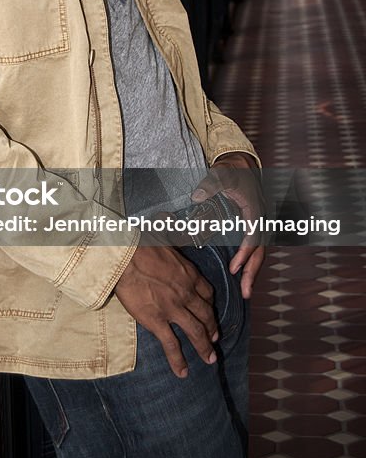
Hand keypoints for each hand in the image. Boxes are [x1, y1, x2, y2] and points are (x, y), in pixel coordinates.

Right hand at [115, 245, 216, 378]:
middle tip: (215, 338)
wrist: (125, 256)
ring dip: (204, 347)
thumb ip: (173, 249)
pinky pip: (171, 345)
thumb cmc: (141, 245)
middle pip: (206, 314)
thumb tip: (169, 240)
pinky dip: (178, 360)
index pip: (207, 293)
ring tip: (209, 359)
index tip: (210, 310)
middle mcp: (186, 293)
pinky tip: (183, 372)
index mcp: (189, 274)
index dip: (210, 305)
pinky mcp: (156, 321)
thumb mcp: (166, 242)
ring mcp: (173, 309)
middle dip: (212, 328)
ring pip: (196, 332)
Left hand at [191, 152, 265, 297]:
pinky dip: (248, 262)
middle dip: (252, 273)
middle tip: (244, 294)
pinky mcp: (252, 226)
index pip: (253, 238)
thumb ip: (210, 184)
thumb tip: (196, 197)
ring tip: (244, 292)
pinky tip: (241, 275)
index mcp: (255, 211)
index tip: (234, 269)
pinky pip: (253, 248)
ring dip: (252, 272)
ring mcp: (258, 224)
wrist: (241, 164)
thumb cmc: (232, 170)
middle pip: (260, 251)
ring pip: (259, 252)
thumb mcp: (221, 174)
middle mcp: (260, 220)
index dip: (244, 254)